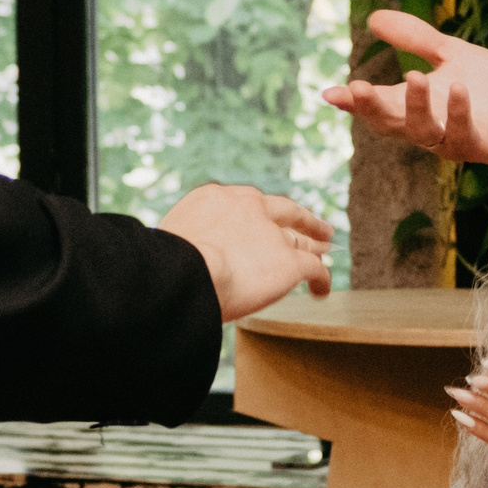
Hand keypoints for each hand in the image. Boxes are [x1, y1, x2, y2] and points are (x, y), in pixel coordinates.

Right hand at [157, 183, 332, 321]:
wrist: (182, 272)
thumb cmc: (163, 265)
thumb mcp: (170, 240)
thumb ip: (188, 241)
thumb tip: (183, 259)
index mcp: (216, 198)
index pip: (246, 202)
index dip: (261, 211)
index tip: (266, 217)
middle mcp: (249, 208)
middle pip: (283, 212)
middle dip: (301, 220)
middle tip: (316, 227)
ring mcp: (271, 234)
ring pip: (302, 240)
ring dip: (314, 246)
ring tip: (324, 251)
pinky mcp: (288, 262)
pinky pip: (314, 268)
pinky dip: (321, 278)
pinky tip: (321, 289)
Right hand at [324, 12, 487, 191]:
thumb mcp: (452, 55)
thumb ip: (416, 39)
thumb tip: (373, 17)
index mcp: (418, 105)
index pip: (379, 105)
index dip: (354, 102)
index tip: (330, 93)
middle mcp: (429, 126)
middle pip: (390, 124)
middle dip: (371, 109)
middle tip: (356, 89)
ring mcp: (454, 139)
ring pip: (423, 132)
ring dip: (415, 108)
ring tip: (413, 76)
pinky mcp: (482, 145)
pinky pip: (464, 134)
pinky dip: (458, 113)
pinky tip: (457, 88)